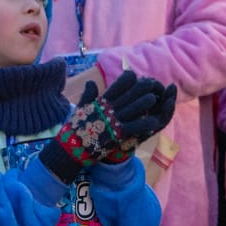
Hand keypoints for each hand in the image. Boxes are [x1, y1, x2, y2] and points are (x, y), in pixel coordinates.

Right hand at [39, 71, 166, 181]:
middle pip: (134, 91)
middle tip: (151, 85)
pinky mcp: (119, 134)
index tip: (134, 78)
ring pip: (138, 106)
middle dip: (143, 87)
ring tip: (154, 101)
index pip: (120, 82)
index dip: (129, 78)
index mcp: (102, 100)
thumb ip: (88, 94)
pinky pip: (137, 126)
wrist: (71, 147)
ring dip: (147, 103)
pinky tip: (153, 122)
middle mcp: (110, 107)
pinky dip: (146, 123)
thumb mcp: (81, 108)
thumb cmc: (76, 127)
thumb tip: (91, 82)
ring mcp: (115, 120)